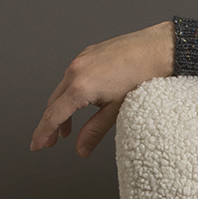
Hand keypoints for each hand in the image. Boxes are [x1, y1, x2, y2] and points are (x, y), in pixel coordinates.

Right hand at [31, 20, 174, 156]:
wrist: (160, 49)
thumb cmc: (144, 76)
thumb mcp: (118, 111)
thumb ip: (94, 131)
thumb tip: (81, 149)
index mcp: (80, 87)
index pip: (53, 115)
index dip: (43, 133)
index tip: (36, 145)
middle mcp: (75, 70)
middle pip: (54, 102)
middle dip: (50, 124)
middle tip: (51, 142)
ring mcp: (81, 60)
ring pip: (63, 89)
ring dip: (62, 109)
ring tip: (67, 128)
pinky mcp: (89, 54)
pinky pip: (73, 76)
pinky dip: (71, 93)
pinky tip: (82, 103)